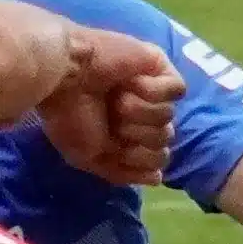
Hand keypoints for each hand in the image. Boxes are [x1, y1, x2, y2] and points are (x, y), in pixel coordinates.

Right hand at [34, 26, 180, 186]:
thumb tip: (157, 177)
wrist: (64, 77)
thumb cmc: (69, 117)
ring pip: (169, 117)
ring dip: (138, 111)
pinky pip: (177, 90)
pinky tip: (131, 82)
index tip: (116, 146)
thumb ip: (123, 173)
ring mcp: (152, 89)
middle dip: (137, 135)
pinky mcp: (160, 66)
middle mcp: (141, 114)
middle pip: (164, 140)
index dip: (139, 158)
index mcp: (126, 135)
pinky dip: (152, 91)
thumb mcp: (88, 158)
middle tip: (113, 119)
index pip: (156, 160)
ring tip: (117, 98)